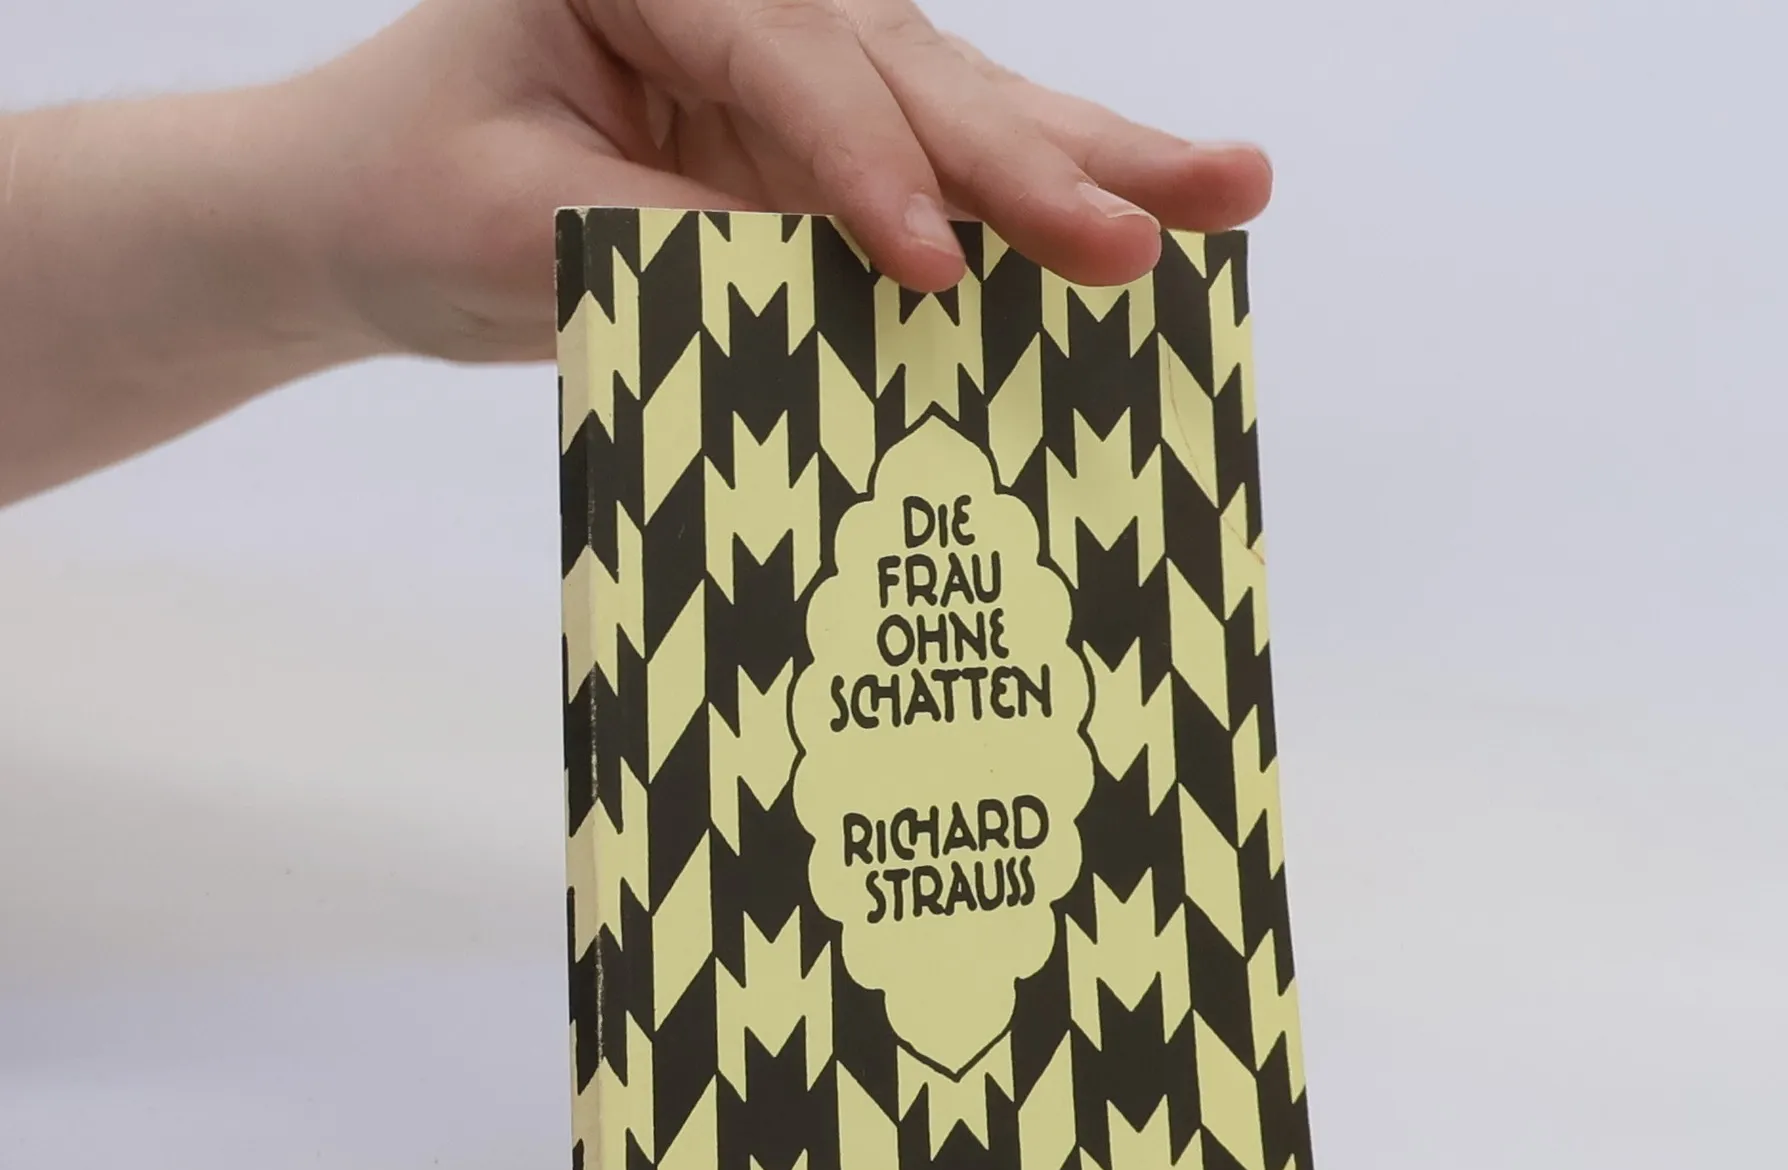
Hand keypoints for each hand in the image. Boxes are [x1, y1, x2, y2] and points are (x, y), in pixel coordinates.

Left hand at [301, 0, 1272, 361]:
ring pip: (962, 105)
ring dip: (1093, 159)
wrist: (365, 207)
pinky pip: (945, 167)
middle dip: (1040, 161)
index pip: (786, 63)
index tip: (935, 271)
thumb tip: (853, 298)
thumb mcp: (524, 227)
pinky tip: (1147, 209)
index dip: (864, 174)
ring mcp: (797, 62)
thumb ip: (685, 246)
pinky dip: (1038, 199)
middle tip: (1163, 222)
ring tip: (1233, 185)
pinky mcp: (819, 142)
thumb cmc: (413, 196)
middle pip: (915, 68)